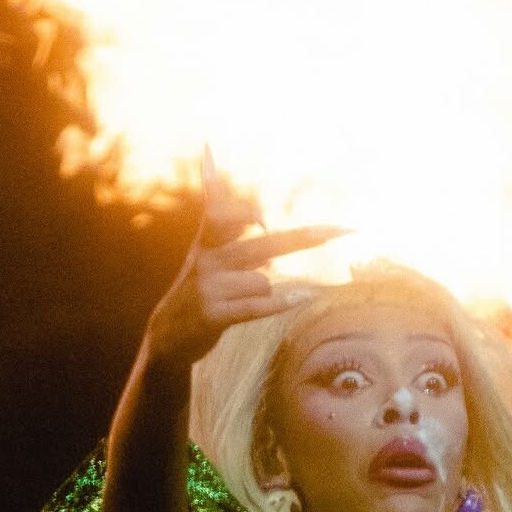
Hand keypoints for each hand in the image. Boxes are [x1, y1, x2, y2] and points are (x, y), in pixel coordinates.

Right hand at [143, 146, 347, 372]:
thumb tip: (227, 178)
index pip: (221, 216)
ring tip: (240, 300)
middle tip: (342, 231)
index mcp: (207, 241)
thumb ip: (221, 216)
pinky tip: (304, 297)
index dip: (241, 217)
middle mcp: (207, 260)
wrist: (169, 333)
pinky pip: (257, 307)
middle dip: (304, 239)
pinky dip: (280, 303)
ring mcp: (209, 288)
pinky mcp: (213, 315)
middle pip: (264, 246)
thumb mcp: (205, 249)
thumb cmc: (198, 286)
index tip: (260, 220)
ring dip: (266, 293)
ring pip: (263, 281)